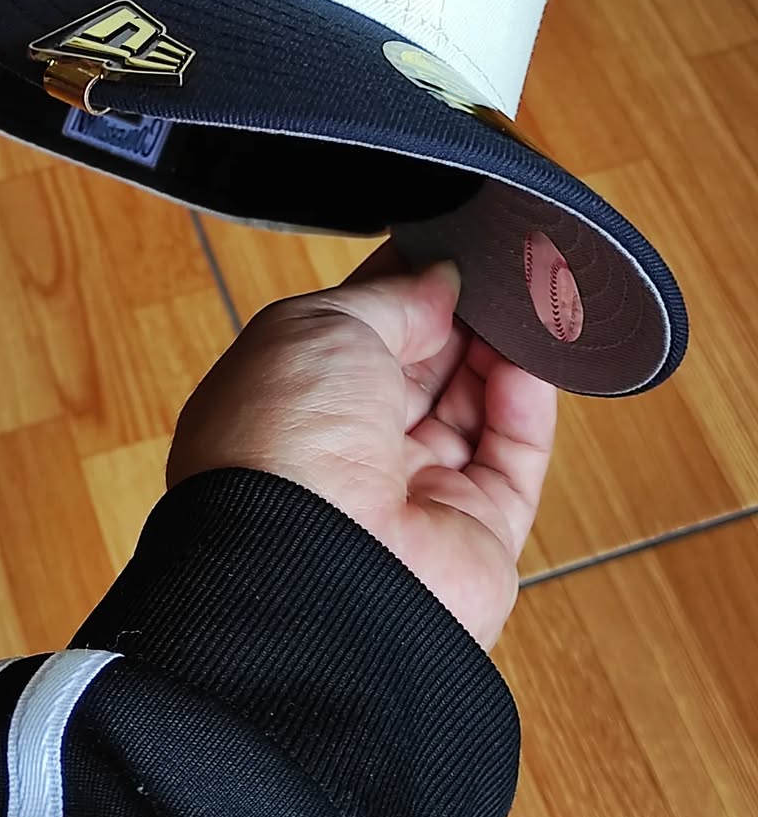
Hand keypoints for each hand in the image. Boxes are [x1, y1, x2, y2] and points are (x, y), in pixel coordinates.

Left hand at [167, 246, 556, 649]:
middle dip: (456, 316)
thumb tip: (441, 279)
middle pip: (418, 368)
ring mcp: (409, 497)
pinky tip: (533, 354)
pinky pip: (513, 456)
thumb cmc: (284, 441)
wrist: (314, 569)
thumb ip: (391, 297)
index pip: (357, 332)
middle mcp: (343, 452)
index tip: (442, 247)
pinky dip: (527, 403)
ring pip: (471, 408)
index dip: (401, 288)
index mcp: (288, 402)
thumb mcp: (323, 325)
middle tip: (494, 267)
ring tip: (521, 298)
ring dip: (497, 351)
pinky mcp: (474, 535)